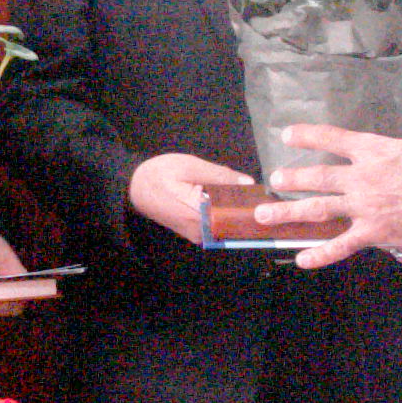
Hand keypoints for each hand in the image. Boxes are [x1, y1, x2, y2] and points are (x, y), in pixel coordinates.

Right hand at [127, 152, 250, 244]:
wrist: (134, 187)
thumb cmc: (159, 174)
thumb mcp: (190, 166)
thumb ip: (220, 175)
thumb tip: (248, 183)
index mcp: (198, 215)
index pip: (236, 217)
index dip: (253, 208)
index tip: (267, 197)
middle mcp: (200, 232)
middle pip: (235, 224)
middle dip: (249, 209)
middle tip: (260, 192)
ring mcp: (198, 236)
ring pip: (229, 226)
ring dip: (240, 212)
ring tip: (249, 194)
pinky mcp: (197, 234)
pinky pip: (220, 226)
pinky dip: (229, 215)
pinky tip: (235, 200)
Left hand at [262, 117, 401, 267]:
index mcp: (374, 150)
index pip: (332, 138)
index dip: (308, 136)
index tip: (288, 135)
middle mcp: (362, 177)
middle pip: (317, 177)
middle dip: (292, 180)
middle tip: (273, 181)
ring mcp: (365, 206)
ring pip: (318, 209)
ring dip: (289, 212)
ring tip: (265, 215)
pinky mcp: (375, 232)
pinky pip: (342, 245)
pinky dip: (321, 254)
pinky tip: (302, 259)